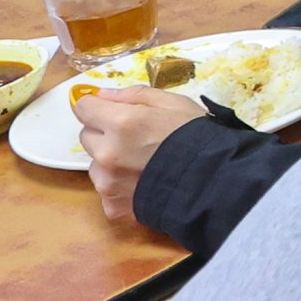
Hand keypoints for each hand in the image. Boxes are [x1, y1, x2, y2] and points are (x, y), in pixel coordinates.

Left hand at [72, 83, 207, 226]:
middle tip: (135, 138)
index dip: (98, 107)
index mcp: (121, 123)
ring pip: (95, 165)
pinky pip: (107, 191)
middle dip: (105, 134)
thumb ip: (135, 95)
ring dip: (111, 162)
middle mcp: (106, 152)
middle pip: (87, 136)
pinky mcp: (112, 205)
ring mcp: (107, 182)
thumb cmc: (198, 138)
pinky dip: (120, 187)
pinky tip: (144, 184)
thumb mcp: (175, 104)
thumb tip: (103, 95)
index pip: (84, 108)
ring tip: (143, 165)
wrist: (216, 183)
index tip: (111, 111)